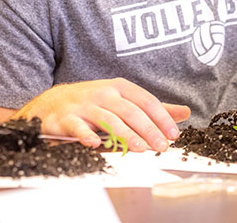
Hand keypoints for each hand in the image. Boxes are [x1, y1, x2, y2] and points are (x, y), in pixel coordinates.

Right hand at [13, 79, 189, 151]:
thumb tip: (184, 112)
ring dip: (124, 134)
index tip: (173, 134)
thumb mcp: (123, 100)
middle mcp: (102, 93)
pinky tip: (94, 145)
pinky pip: (77, 127)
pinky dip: (85, 135)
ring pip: (107, 119)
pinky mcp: (66, 118)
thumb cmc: (93, 104)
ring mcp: (83, 105)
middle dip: (147, 129)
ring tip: (140, 148)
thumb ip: (152, 108)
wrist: (52, 103)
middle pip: (129, 110)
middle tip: (161, 146)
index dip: (161, 117)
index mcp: (119, 87)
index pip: (145, 100)